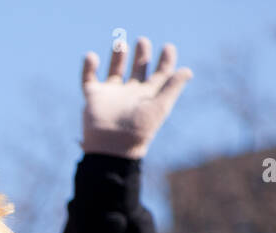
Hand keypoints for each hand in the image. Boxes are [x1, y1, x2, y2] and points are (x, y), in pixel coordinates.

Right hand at [81, 36, 191, 158]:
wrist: (111, 146)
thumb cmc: (138, 129)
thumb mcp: (160, 107)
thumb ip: (172, 87)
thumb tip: (187, 71)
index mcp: (149, 95)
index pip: (160, 74)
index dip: (166, 60)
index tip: (167, 48)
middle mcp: (131, 93)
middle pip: (138, 69)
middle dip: (141, 54)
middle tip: (142, 41)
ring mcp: (112, 94)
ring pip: (115, 70)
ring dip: (118, 56)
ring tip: (120, 43)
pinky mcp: (94, 97)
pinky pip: (89, 79)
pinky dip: (88, 68)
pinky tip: (92, 57)